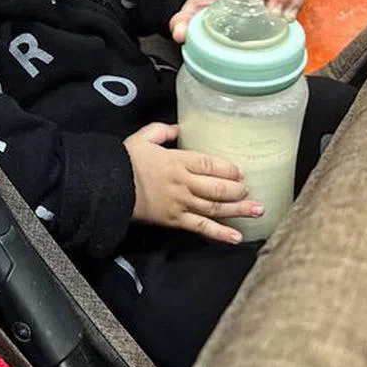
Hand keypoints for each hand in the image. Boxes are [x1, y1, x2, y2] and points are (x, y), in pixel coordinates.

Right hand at [124, 123, 262, 243]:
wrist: (108, 186)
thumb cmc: (124, 161)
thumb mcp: (141, 138)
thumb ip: (162, 131)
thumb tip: (179, 128)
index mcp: (177, 161)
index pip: (209, 164)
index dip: (228, 169)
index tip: (241, 172)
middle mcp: (183, 182)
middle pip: (218, 187)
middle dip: (238, 190)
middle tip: (252, 192)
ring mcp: (181, 203)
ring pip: (215, 207)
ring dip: (239, 210)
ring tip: (258, 211)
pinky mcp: (175, 220)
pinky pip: (201, 227)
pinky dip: (220, 233)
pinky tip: (236, 237)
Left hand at [169, 0, 305, 43]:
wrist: (212, 5)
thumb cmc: (205, 7)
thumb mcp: (191, 12)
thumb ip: (181, 22)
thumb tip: (180, 35)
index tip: (268, 8)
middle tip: (278, 18)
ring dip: (294, 1)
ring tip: (287, 21)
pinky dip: (298, 5)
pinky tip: (291, 22)